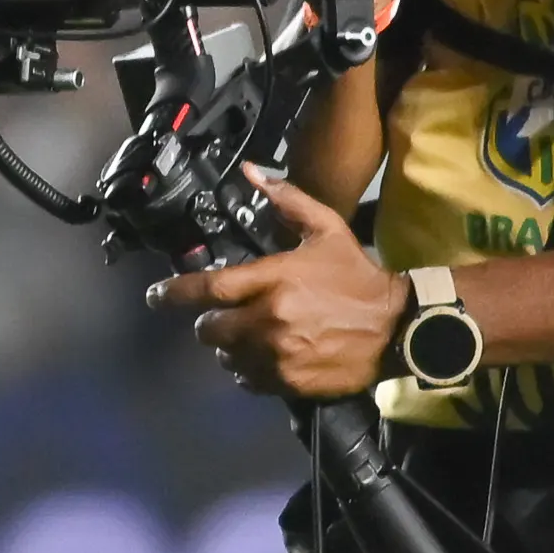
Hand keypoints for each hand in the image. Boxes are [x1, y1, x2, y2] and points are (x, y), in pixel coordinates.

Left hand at [147, 169, 407, 398]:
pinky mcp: (290, 381)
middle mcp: (269, 319)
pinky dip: (247, 370)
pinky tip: (262, 358)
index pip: (207, 289)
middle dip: (208, 322)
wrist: (399, 326)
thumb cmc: (356, 275)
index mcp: (273, 280)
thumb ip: (287, 201)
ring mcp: (279, 354)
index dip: (173, 293)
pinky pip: (248, 380)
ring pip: (225, 357)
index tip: (154, 296)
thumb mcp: (326, 230)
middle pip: (208, 328)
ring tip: (246, 337)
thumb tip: (251, 171)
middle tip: (221, 316)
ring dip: (228, 347)